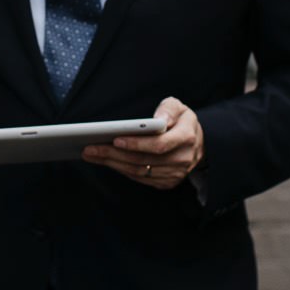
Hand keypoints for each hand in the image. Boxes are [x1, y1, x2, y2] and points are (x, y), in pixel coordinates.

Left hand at [81, 96, 203, 188]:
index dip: (136, 144)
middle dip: (114, 154)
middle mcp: (182, 159)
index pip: (158, 145)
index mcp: (186, 138)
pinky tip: (106, 161)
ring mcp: (175, 174)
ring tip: (91, 154)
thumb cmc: (182, 121)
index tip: (115, 139)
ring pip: (139, 172)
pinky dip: (121, 170)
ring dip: (112, 164)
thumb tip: (158, 119)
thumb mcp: (180, 107)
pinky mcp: (167, 182)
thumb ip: (169, 109)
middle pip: (143, 160)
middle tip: (90, 148)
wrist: (198, 144)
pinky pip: (140, 178)